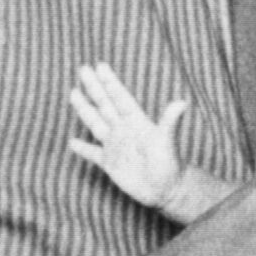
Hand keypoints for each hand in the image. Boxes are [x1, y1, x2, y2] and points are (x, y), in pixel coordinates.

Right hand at [70, 62, 233, 221]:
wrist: (166, 190)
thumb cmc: (169, 165)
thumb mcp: (167, 141)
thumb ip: (170, 122)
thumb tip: (182, 102)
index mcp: (136, 122)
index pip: (119, 97)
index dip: (110, 82)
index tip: (100, 65)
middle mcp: (124, 130)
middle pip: (105, 104)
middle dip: (94, 87)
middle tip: (83, 68)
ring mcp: (116, 146)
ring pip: (96, 123)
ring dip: (85, 109)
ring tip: (74, 93)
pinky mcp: (110, 163)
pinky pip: (93, 153)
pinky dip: (83, 148)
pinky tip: (72, 142)